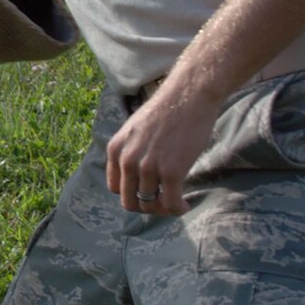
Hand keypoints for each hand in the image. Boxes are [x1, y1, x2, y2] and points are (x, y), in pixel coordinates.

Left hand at [105, 79, 220, 216]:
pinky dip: (178, 209)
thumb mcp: (134, 131)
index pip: (115, 188)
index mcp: (115, 150)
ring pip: (150, 205)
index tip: (147, 192)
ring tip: (176, 202)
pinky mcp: (171, 172)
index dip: (132, 194)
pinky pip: (170, 203)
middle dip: (146, 207)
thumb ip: (130, 152)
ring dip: (164, 209)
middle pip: (130, 202)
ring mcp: (149, 167)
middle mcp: (128, 160)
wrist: (189, 95)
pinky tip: (185, 206)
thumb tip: (137, 176)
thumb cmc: (167, 111)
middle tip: (162, 202)